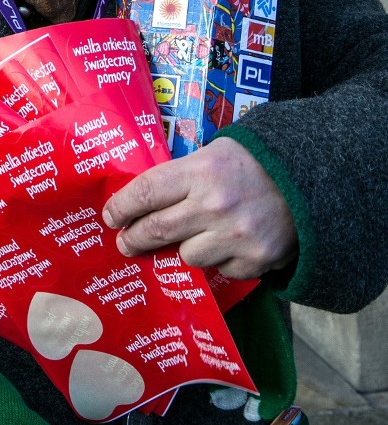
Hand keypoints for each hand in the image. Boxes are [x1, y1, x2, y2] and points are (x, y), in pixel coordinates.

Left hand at [102, 137, 297, 279]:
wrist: (313, 180)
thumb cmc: (254, 163)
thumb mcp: (214, 153)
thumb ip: (181, 176)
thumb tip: (139, 202)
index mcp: (202, 170)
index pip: (145, 192)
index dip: (121, 207)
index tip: (110, 217)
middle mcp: (215, 205)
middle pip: (157, 230)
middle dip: (134, 238)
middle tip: (125, 242)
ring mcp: (236, 236)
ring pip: (186, 256)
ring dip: (184, 248)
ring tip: (193, 237)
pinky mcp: (255, 260)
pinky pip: (219, 270)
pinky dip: (219, 260)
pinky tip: (229, 243)